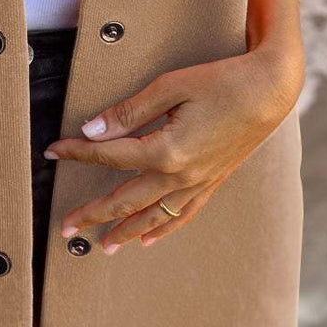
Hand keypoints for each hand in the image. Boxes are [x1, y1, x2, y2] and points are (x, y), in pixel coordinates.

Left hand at [44, 41, 304, 254]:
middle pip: (125, 200)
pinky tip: (149, 240)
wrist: (272, 89)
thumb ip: (130, 111)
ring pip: (153, 216)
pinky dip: (163, 229)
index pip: (110, 155)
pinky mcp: (213, 181)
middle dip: (92, 213)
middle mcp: (181, 174)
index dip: (79, 152)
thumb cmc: (223, 80)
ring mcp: (199, 182)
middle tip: (65, 226)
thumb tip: (94, 129)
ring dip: (125, 232)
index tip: (55, 151)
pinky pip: (183, 214)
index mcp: (167, 149)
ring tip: (101, 246)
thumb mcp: (171, 86)